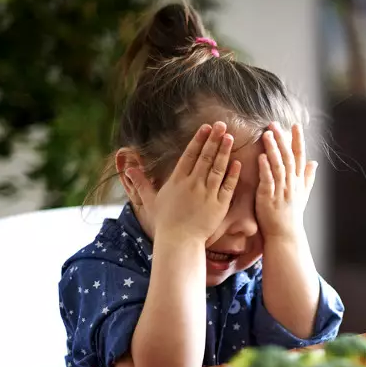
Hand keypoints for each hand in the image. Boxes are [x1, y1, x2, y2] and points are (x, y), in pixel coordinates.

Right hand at [126, 122, 240, 242]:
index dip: (199, 140)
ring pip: (217, 168)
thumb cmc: (165, 222)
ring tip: (230, 137)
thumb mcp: (151, 200)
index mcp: (177, 180)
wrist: (179, 241)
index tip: (206, 127)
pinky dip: (233, 174)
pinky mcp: (219, 205)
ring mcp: (207, 194)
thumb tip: (128, 169)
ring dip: (224, 152)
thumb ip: (141, 183)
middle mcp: (193, 184)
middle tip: (222, 125)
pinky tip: (237, 162)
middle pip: (205, 157)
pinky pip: (228, 186)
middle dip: (214, 140)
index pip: (190, 155)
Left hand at [256, 122, 317, 240]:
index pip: (300, 156)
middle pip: (288, 157)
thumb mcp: (303, 195)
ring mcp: (281, 191)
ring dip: (273, 149)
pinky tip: (261, 157)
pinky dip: (265, 169)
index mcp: (298, 181)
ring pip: (278, 166)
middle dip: (282, 140)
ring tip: (267, 134)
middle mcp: (291, 184)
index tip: (295, 125)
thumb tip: (314, 162)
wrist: (285, 235)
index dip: (298, 140)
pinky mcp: (269, 198)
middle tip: (274, 124)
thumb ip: (308, 177)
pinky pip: (268, 181)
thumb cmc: (292, 215)